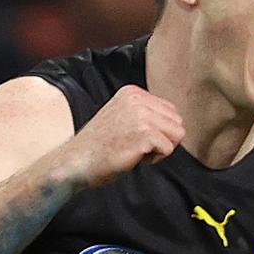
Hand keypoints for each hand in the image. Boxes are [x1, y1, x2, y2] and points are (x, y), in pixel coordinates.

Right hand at [51, 85, 183, 188]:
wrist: (76, 162)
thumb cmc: (98, 146)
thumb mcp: (121, 116)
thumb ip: (145, 112)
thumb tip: (174, 122)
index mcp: (132, 92)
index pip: (170, 110)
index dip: (158, 130)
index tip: (134, 136)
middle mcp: (138, 99)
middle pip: (177, 121)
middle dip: (162, 138)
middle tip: (136, 145)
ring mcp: (141, 115)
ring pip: (177, 134)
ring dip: (160, 148)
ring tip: (136, 150)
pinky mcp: (144, 134)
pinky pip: (168, 149)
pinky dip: (155, 159)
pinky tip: (133, 157)